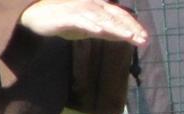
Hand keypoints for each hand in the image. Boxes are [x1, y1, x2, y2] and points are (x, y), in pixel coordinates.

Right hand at [20, 0, 147, 45]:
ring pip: (100, 17)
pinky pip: (80, 19)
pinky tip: (99, 30)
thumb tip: (128, 35)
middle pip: (113, 15)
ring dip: (114, 26)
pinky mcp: (66, 15)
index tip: (145, 39)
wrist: (38, 19)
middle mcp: (90, 5)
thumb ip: (108, 31)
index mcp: (98, 7)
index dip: (133, 26)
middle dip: (129, 27)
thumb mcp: (92, 28)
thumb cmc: (67, 22)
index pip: (119, 15)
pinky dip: (90, 24)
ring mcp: (78, 9)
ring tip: (127, 36)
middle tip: (142, 39)